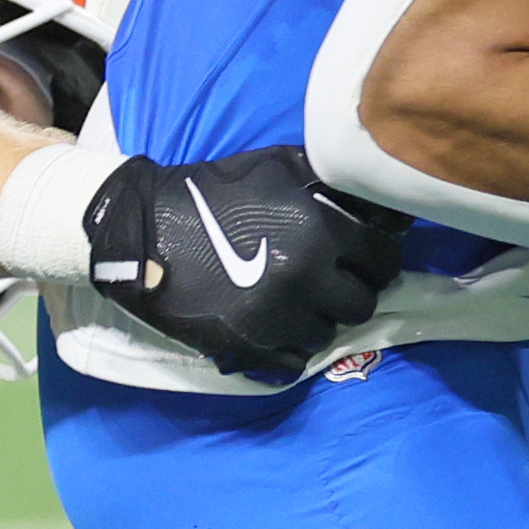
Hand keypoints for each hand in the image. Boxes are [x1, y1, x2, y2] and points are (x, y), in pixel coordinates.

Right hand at [84, 145, 405, 378]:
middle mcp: (306, 280)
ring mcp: (278, 320)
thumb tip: (379, 198)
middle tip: (332, 279)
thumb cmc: (213, 192)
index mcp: (318, 231)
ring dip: (320, 319)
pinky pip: (296, 361)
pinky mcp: (250, 348)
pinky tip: (278, 323)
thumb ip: (330, 180)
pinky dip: (292, 345)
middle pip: (362, 303)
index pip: (383, 256)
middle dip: (352, 289)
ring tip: (300, 301)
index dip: (377, 254)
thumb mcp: (275, 166)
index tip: (363, 254)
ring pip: (329, 335)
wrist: (144, 231)